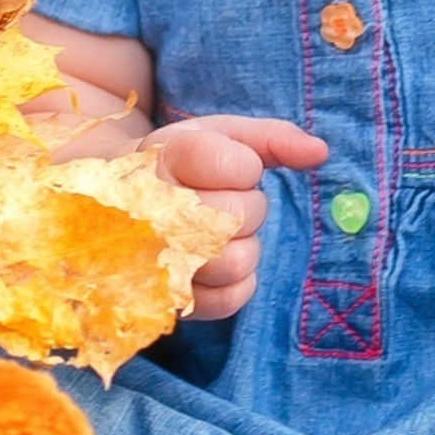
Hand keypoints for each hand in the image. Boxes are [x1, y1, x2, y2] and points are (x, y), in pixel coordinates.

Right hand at [139, 115, 326, 320]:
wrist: (115, 200)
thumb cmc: (178, 163)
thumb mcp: (217, 134)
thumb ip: (270, 138)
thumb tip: (319, 153)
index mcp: (162, 159)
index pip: (233, 165)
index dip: (244, 166)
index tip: (224, 164)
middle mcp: (152, 211)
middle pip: (237, 216)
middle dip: (245, 206)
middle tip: (219, 198)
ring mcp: (154, 260)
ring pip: (234, 261)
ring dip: (242, 245)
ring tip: (217, 231)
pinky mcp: (167, 298)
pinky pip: (227, 300)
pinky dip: (238, 281)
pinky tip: (219, 257)